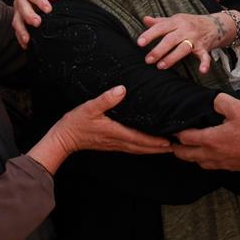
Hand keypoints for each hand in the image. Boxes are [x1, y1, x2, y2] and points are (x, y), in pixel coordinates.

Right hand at [11, 0, 59, 47]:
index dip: (40, 1)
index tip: (48, 9)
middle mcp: (20, 0)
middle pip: (22, 7)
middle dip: (29, 16)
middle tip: (37, 23)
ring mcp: (18, 11)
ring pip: (17, 20)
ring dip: (22, 30)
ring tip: (27, 39)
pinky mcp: (18, 21)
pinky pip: (17, 30)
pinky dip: (20, 38)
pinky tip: (26, 45)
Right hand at [30, 86, 171, 172]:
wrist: (63, 138)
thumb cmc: (76, 123)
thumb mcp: (89, 107)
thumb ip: (105, 99)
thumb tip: (121, 90)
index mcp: (115, 132)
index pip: (140, 139)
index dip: (156, 141)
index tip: (170, 141)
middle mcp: (117, 141)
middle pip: (143, 147)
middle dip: (160, 148)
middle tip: (176, 147)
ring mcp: (114, 144)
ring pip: (138, 149)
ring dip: (153, 149)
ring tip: (166, 147)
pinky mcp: (110, 144)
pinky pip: (131, 148)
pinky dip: (142, 147)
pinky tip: (146, 145)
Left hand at [137, 13, 226, 72]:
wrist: (214, 25)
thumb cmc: (190, 23)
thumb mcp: (175, 19)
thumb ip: (160, 22)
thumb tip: (145, 19)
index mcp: (177, 22)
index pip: (161, 27)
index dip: (150, 34)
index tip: (140, 43)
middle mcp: (186, 30)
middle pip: (170, 39)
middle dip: (159, 50)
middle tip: (148, 60)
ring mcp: (195, 39)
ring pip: (183, 48)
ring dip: (172, 58)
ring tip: (161, 66)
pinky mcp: (204, 48)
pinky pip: (205, 56)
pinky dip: (205, 63)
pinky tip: (203, 71)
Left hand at [173, 93, 239, 170]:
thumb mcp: (238, 108)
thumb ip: (221, 101)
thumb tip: (213, 100)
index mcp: (210, 139)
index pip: (185, 138)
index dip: (177, 133)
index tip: (173, 128)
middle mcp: (212, 154)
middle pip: (186, 155)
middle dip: (177, 149)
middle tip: (172, 143)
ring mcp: (221, 163)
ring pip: (198, 162)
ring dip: (190, 156)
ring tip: (188, 149)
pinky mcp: (230, 167)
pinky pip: (211, 166)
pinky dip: (204, 161)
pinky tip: (208, 155)